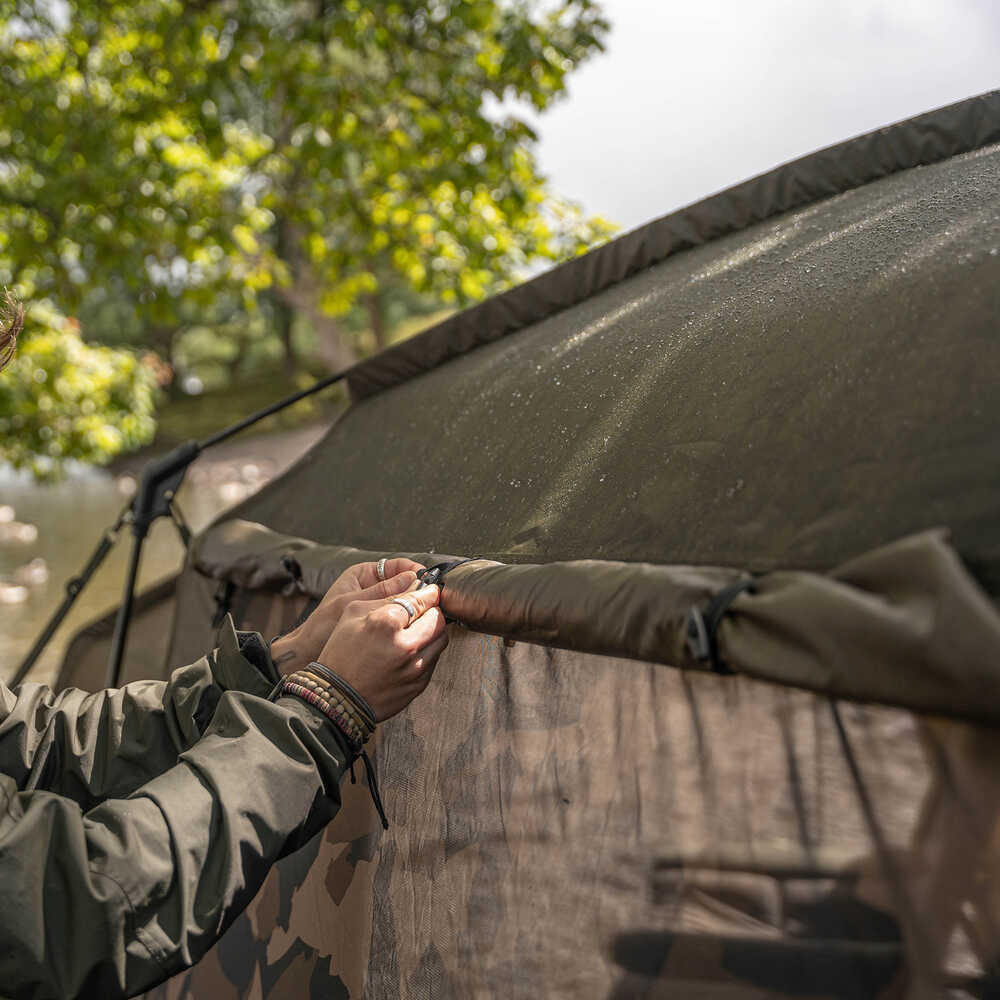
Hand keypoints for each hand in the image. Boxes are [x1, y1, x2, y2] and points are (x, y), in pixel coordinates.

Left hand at [269, 558, 424, 674]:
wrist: (308, 655)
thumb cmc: (321, 627)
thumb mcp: (351, 604)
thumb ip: (382, 592)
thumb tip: (414, 578)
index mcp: (363, 574)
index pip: (397, 566)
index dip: (415, 572)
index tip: (429, 581)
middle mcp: (373, 587)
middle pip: (405, 584)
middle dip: (419, 591)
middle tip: (434, 599)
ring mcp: (377, 607)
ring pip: (404, 603)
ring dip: (415, 608)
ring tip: (428, 614)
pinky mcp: (380, 626)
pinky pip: (399, 620)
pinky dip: (408, 623)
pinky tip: (416, 628)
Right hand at [315, 584, 447, 721]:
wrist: (336, 698)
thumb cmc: (340, 653)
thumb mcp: (352, 614)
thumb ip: (385, 597)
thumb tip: (413, 588)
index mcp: (388, 623)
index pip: (422, 600)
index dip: (428, 593)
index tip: (429, 591)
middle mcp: (406, 645)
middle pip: (438, 619)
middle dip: (432, 611)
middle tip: (423, 610)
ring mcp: (415, 668)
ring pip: (441, 640)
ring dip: (433, 631)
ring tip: (417, 631)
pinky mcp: (418, 685)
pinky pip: (434, 660)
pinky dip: (427, 651)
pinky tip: (410, 652)